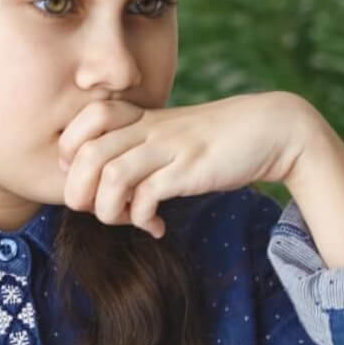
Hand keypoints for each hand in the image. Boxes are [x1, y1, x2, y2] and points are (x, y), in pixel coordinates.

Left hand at [58, 92, 317, 236]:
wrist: (269, 129)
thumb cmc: (217, 139)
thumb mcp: (172, 135)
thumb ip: (139, 149)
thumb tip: (103, 185)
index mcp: (142, 117)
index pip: (86, 119)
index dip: (74, 152)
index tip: (91, 177)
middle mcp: (149, 128)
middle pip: (86, 154)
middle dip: (80, 193)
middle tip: (98, 210)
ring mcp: (169, 147)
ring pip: (110, 176)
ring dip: (108, 211)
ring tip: (126, 221)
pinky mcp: (189, 168)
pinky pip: (147, 196)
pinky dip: (143, 220)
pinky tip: (157, 227)